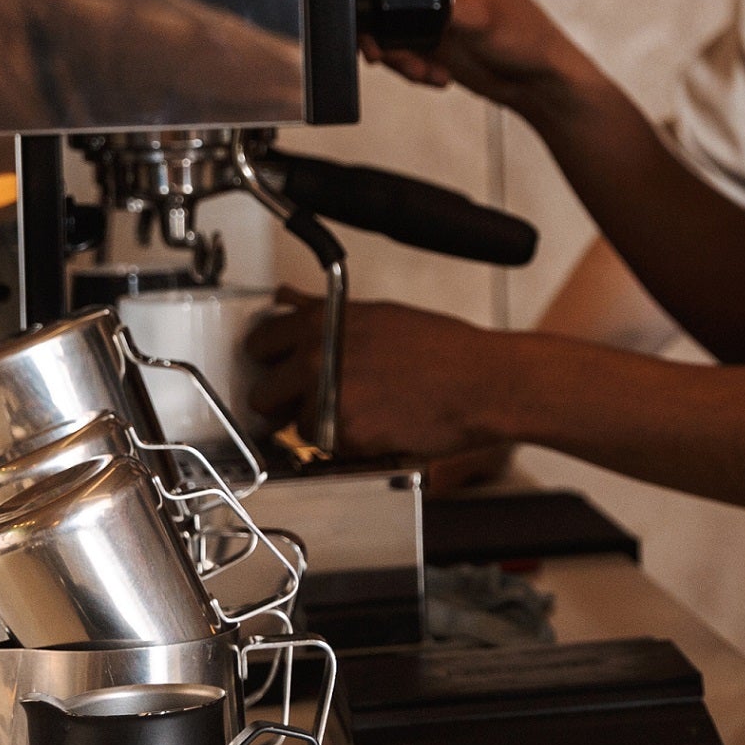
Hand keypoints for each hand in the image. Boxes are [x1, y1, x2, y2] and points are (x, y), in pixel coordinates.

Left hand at [243, 288, 517, 462]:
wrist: (485, 384)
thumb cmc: (445, 350)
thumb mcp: (380, 314)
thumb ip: (322, 310)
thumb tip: (286, 296)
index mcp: (323, 322)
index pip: (259, 342)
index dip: (271, 359)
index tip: (280, 366)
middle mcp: (317, 357)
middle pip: (263, 392)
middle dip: (285, 400)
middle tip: (317, 399)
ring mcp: (327, 398)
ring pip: (293, 425)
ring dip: (317, 424)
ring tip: (361, 410)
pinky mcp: (344, 435)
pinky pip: (323, 447)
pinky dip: (343, 443)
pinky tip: (374, 424)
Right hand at [356, 0, 589, 116]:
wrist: (534, 81)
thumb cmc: (526, 36)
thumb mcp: (480, 15)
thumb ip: (438, 3)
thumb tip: (402, 0)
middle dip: (373, 24)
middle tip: (381, 50)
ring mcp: (425, 5)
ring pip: (378, 23)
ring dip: (393, 53)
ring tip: (421, 67)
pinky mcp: (424, 34)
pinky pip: (393, 48)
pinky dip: (406, 65)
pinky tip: (434, 73)